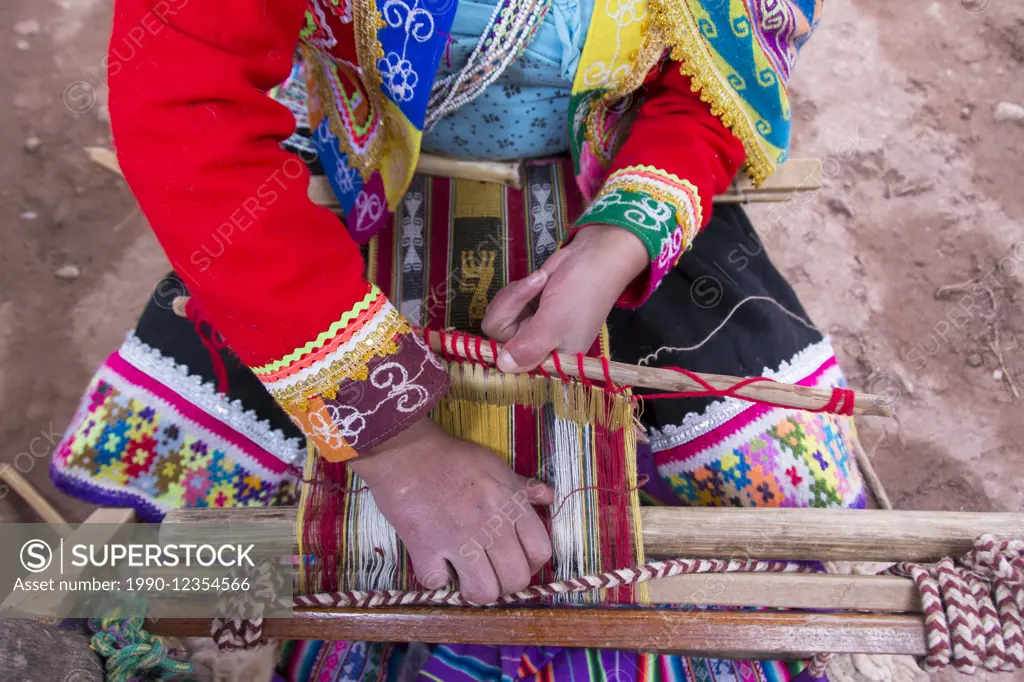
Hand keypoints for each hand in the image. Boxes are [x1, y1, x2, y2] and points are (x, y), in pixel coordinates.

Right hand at [347, 418, 553, 603]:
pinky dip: (438, 579)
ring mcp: (458, 539)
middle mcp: (490, 525)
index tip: (517, 561)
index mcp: (510, 505)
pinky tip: (437, 565)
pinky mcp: (425, 548)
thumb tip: (548, 497)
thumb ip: (523, 486)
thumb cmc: (453, 458)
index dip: (532, 564)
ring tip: (467, 577)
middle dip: (506, 583)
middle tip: (491, 572)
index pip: (540, 552)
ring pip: (484, 592)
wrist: (406, 452)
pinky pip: (439, 583)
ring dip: (477, 590)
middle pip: (516, 578)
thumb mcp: (496, 465)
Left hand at [482, 224, 648, 371]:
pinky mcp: (526, 307)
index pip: (513, 365)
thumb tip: (502, 367)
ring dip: (515, 295)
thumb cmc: (580, 293)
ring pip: (498, 317)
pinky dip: (519, 289)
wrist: (593, 257)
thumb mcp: (555, 323)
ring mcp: (530, 325)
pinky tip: (539, 279)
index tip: (509, 325)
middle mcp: (538, 346)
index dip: (503, 347)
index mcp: (551, 359)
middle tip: (532, 287)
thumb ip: (529, 347)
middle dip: (510, 307)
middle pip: (498, 337)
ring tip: (540, 281)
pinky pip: (504, 303)